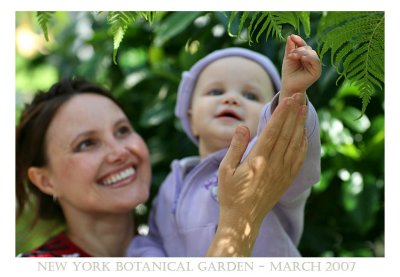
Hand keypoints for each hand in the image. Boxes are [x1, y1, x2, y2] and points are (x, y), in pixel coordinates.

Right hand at [207, 94, 307, 255]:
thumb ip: (235, 147)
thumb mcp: (225, 169)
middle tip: (299, 96)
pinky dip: (303, 144)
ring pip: (295, 144)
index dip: (282, 114)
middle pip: (287, 134)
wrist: (243, 220)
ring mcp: (282, 173)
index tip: (288, 99)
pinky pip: (298, 159)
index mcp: (257, 161)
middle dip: (293, 113)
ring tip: (304, 109)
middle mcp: (273, 165)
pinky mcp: (287, 180)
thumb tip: (244, 126)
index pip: (273, 131)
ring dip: (300, 125)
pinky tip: (303, 134)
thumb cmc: (231, 194)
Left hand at [280, 34, 320, 102]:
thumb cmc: (288, 72)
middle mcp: (311, 59)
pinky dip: (309, 58)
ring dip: (302, 53)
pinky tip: (302, 58)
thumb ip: (290, 48)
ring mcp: (315, 65)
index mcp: (305, 55)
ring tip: (293, 56)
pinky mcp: (317, 71)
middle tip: (290, 54)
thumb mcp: (288, 58)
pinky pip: (316, 61)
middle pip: (308, 49)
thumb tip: (290, 36)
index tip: (292, 36)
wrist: (288, 86)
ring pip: (312, 53)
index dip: (299, 40)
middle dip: (299, 49)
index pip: (303, 45)